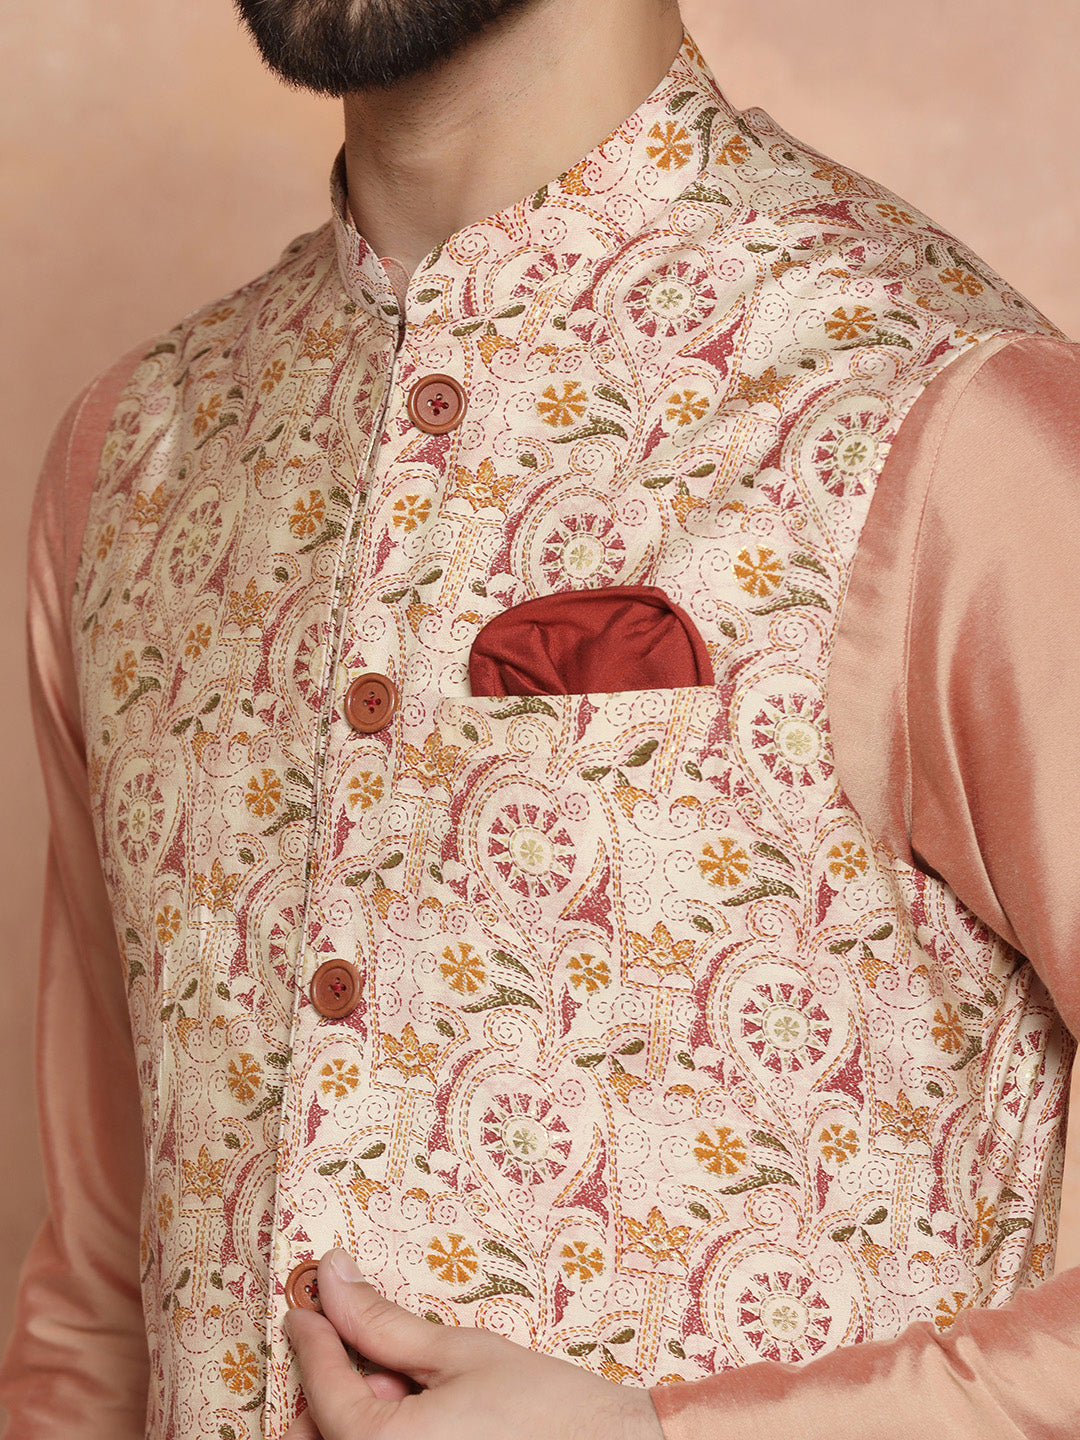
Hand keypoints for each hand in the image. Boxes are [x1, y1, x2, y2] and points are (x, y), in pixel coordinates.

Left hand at [282, 1249, 663, 1439]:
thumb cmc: (544, 1406)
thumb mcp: (458, 1353)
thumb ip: (381, 1322)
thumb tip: (334, 1277)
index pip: (322, 1389)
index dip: (311, 1340)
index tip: (303, 1309)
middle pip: (319, 1433)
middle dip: (327, 1389)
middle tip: (356, 1345)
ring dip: (353, 1417)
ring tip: (403, 1386)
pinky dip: (383, 1435)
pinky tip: (419, 1415)